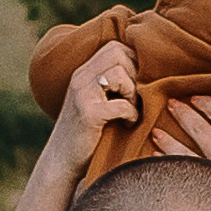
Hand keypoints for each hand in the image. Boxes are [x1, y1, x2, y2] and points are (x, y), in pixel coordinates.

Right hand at [59, 38, 139, 160]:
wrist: (62, 163)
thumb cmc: (87, 135)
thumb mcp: (97, 103)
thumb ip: (112, 86)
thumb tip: (148, 74)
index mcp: (84, 73)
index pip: (115, 47)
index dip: (134, 61)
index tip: (139, 84)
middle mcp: (80, 78)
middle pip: (118, 53)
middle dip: (135, 74)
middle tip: (135, 98)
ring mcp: (82, 94)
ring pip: (119, 74)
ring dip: (133, 94)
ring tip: (131, 111)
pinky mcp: (88, 114)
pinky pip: (121, 104)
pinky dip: (131, 114)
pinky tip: (128, 124)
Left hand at [150, 91, 210, 182]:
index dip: (209, 105)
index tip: (197, 99)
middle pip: (201, 127)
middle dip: (183, 113)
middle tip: (171, 103)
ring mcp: (210, 176)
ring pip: (181, 150)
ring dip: (166, 139)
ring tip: (155, 133)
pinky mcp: (193, 192)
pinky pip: (171, 172)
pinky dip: (160, 163)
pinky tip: (153, 159)